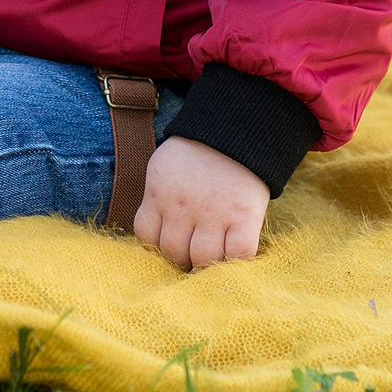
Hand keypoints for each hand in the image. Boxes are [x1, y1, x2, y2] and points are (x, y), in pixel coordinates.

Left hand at [130, 136, 267, 270]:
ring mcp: (213, 213)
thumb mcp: (165, 169)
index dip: (158, 248)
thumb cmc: (197, 153)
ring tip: (214, 258)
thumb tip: (155, 234)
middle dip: (182, 260)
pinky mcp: (243, 216)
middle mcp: (182, 207)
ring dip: (207, 264)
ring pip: (203, 258)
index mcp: (159, 194)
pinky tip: (236, 254)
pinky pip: (238, 253)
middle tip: (194, 255)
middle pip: (174, 253)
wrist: (235, 127)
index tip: (171, 247)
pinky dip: (237, 261)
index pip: (147, 237)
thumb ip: (158, 198)